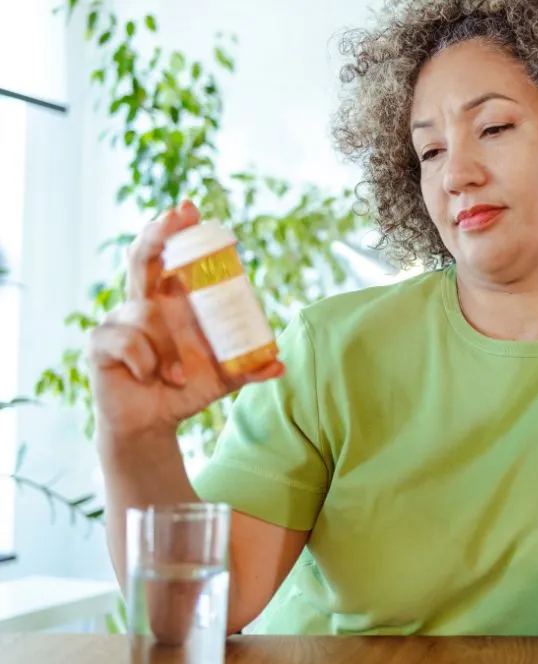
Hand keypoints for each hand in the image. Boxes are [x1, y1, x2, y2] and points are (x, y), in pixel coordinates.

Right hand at [87, 201, 283, 440]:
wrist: (154, 422)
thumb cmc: (187, 387)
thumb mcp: (225, 377)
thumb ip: (250, 368)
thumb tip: (280, 364)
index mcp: (172, 302)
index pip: (171, 256)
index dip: (176, 230)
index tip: (189, 208)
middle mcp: (144, 304)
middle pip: (142, 258)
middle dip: (157, 234)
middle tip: (174, 217)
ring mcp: (118, 321)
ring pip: (144, 316)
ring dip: (166, 350)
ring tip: (178, 377)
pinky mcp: (100, 344)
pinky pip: (125, 342)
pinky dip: (145, 362)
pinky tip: (150, 378)